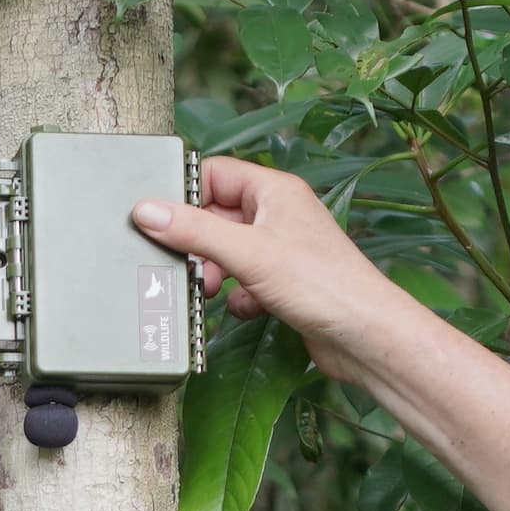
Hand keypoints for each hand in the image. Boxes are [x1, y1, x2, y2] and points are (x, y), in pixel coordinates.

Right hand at [125, 158, 404, 376]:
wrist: (364, 336)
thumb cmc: (323, 284)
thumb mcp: (247, 252)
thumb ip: (194, 231)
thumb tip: (146, 211)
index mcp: (274, 192)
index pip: (215, 174)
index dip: (187, 195)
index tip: (160, 220)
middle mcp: (280, 215)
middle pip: (218, 217)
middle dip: (198, 244)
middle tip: (185, 265)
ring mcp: (283, 251)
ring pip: (229, 253)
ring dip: (216, 273)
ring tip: (214, 289)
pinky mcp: (286, 284)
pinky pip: (246, 283)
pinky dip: (240, 297)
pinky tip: (249, 308)